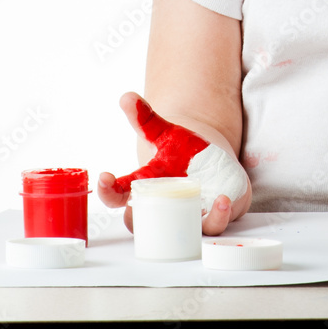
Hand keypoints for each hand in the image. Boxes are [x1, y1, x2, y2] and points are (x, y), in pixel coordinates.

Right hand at [98, 91, 250, 235]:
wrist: (213, 162)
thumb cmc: (182, 152)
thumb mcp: (165, 134)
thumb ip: (146, 119)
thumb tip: (127, 96)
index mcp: (144, 188)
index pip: (116, 196)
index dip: (107, 190)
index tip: (105, 177)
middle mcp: (161, 208)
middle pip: (141, 223)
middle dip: (143, 217)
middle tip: (151, 200)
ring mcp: (186, 216)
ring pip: (179, 232)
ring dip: (187, 222)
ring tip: (201, 201)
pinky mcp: (213, 217)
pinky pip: (213, 226)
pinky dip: (217, 216)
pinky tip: (222, 200)